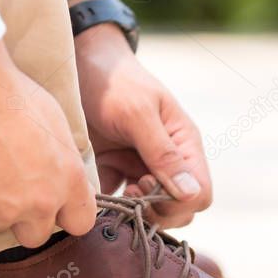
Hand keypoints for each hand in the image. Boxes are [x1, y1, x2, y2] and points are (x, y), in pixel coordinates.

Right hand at [0, 41, 96, 246]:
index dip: (66, 215)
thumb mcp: (57, 125)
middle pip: (36, 235)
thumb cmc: (12, 93)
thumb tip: (63, 177)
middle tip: (10, 190)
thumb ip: (63, 162)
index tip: (54, 205)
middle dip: (24, 219)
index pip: (81, 223)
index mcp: (68, 180)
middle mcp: (38, 201)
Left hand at [74, 23, 211, 227]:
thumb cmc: (113, 83)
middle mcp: (167, 160)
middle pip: (179, 209)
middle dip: (156, 211)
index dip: (177, 203)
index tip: (145, 187)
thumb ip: (163, 154)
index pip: (200, 193)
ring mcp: (141, 168)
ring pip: (151, 211)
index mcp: (184, 144)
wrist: (77, 66)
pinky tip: (95, 194)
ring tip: (114, 191)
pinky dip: (110, 207)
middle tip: (129, 191)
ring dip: (134, 212)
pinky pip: (120, 203)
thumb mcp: (137, 114)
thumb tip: (190, 195)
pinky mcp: (114, 172)